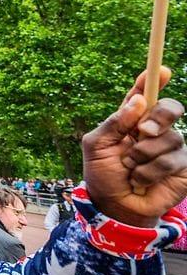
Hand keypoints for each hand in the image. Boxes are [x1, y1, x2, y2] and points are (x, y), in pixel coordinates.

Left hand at [82, 67, 186, 226]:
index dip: (152, 80)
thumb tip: (138, 101)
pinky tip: (142, 179)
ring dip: (145, 155)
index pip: (144, 95)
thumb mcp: (97, 146)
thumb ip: (114, 123)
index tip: (160, 69)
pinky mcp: (183, 166)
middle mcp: (154, 129)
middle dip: (159, 117)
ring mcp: (170, 147)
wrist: (114, 205)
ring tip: (131, 168)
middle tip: (142, 132)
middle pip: (170, 108)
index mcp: (131, 120)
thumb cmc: (102, 174)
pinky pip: (173, 160)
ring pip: (170, 137)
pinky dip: (151, 171)